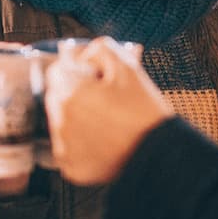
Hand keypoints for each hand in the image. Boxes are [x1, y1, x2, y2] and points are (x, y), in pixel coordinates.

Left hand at [45, 37, 173, 185]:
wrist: (160, 154)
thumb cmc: (144, 109)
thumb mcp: (127, 66)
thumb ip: (98, 49)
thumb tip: (79, 53)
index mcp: (69, 91)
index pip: (57, 70)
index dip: (78, 71)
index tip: (96, 78)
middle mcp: (59, 120)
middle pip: (57, 97)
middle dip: (75, 94)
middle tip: (105, 100)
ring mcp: (63, 147)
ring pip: (61, 123)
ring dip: (76, 119)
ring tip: (107, 123)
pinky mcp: (71, 169)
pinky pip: (68, 149)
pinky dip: (81, 145)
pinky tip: (104, 142)